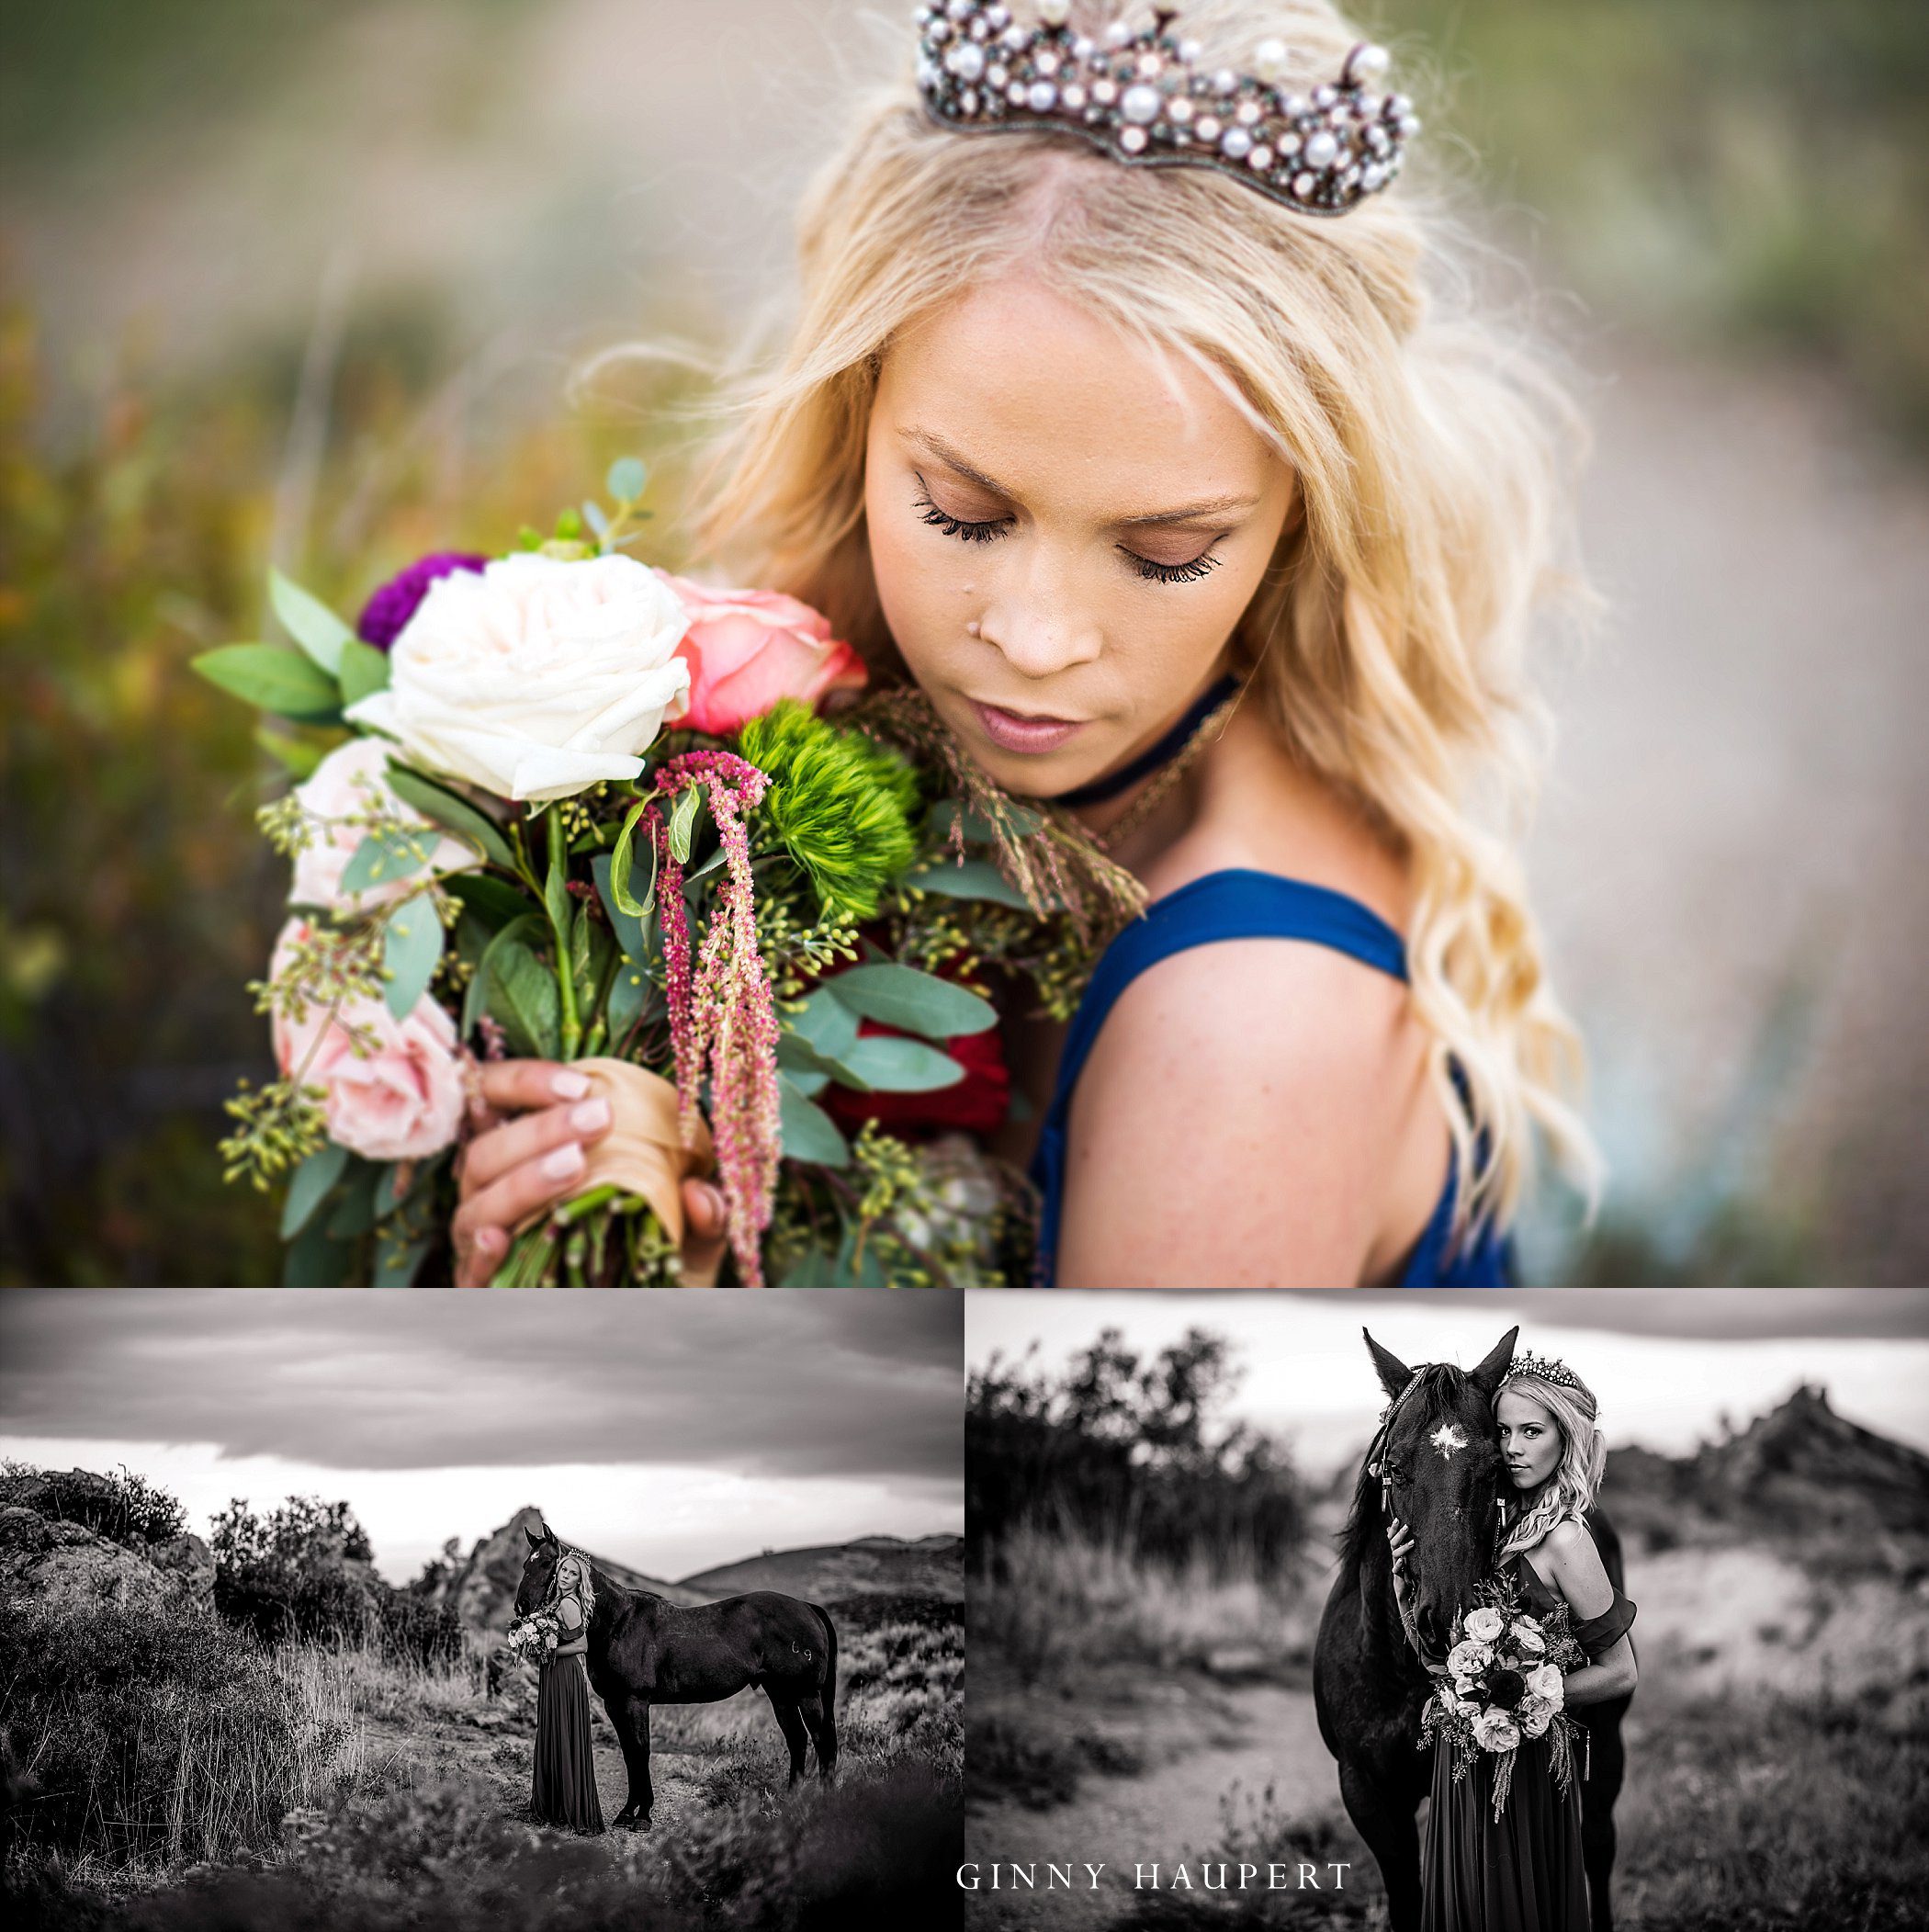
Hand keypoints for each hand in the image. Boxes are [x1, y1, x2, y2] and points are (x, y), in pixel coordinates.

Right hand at [451, 1060, 731, 1285]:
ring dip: (524, 1179)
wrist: (645, 1326)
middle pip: (487, 1149)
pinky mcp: (483, 1287)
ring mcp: (483, 1238)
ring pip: (479, 1201)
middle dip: (540, 1128)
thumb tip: (701, 1194)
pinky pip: (469, 1267)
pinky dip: (481, 1251)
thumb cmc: (654, 1257)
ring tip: (574, 1165)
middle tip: (597, 1119)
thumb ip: (705, 1212)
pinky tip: (500, 1238)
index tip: (581, 1084)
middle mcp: (493, 1190)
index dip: (527, 1082)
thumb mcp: (691, 1233)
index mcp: (524, 1150)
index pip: (496, 1097)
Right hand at [1385, 1513, 1414, 1600]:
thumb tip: (1392, 1527)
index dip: (1393, 1528)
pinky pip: (1396, 1569)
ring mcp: (1395, 1564)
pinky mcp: (1398, 1574)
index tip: (1397, 1519)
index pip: (1391, 1536)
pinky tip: (1403, 1560)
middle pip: (1393, 1542)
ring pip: (1395, 1554)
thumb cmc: (1405, 1567)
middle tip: (1407, 1526)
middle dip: (1399, 1534)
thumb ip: (1399, 1541)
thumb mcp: (1403, 1553)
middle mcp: (1394, 1555)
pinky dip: (1399, 1564)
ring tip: (1413, 1542)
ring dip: (1404, 1547)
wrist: (1402, 1586)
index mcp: (1395, 1549)